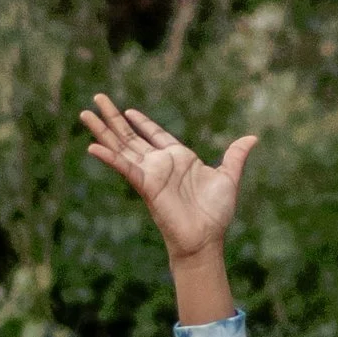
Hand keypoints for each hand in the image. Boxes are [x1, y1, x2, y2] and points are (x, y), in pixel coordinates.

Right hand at [80, 96, 257, 290]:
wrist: (207, 238)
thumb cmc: (216, 213)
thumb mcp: (228, 177)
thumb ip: (235, 156)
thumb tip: (252, 138)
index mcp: (178, 158)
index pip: (156, 134)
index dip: (142, 122)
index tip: (128, 110)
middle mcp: (160, 164)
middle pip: (131, 136)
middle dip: (113, 118)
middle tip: (97, 98)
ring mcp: (150, 174)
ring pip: (121, 147)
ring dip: (102, 131)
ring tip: (85, 114)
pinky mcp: (146, 186)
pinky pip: (124, 168)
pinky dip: (109, 158)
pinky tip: (92, 147)